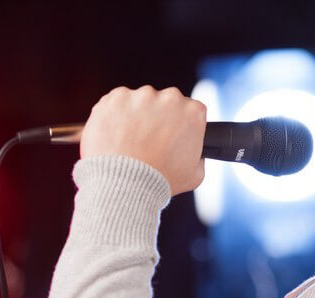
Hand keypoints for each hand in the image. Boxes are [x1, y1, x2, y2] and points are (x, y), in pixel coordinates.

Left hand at [80, 85, 206, 195]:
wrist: (126, 184)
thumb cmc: (160, 181)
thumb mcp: (195, 174)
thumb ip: (199, 155)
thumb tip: (194, 151)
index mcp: (193, 112)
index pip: (190, 109)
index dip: (180, 124)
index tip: (171, 135)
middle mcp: (170, 98)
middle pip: (165, 101)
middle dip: (158, 117)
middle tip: (149, 141)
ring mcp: (141, 96)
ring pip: (140, 101)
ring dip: (136, 115)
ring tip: (130, 142)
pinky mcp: (116, 97)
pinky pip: (117, 102)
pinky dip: (115, 115)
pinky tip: (116, 135)